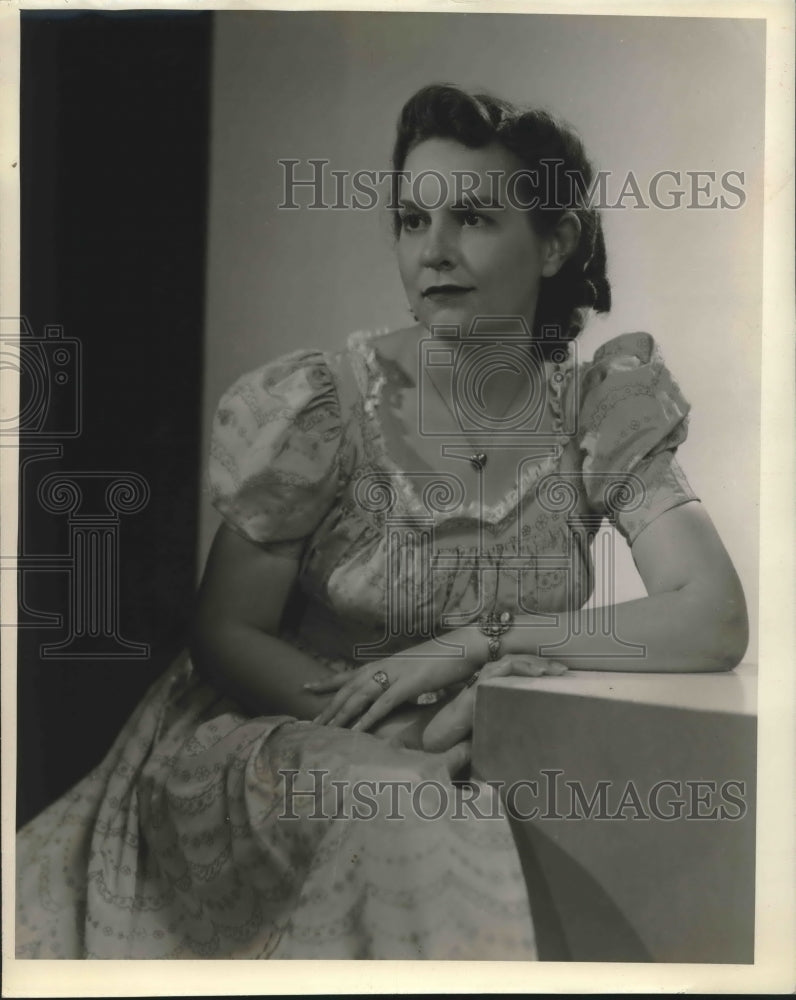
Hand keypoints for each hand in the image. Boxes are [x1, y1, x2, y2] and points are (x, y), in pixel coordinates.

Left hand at [303, 646, 472, 730]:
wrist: (467, 646)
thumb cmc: (445, 659)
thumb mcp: (416, 671)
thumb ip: (402, 683)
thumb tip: (394, 696)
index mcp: (386, 663)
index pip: (349, 673)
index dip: (327, 681)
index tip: (306, 687)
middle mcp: (385, 666)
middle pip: (349, 688)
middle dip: (329, 706)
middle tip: (309, 723)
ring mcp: (396, 673)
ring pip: (361, 695)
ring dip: (342, 714)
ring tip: (325, 730)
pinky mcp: (411, 683)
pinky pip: (384, 703)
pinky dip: (369, 717)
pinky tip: (357, 730)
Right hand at [421, 653, 567, 752]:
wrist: (435, 748)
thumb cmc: (462, 742)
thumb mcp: (495, 734)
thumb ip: (511, 731)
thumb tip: (540, 742)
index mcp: (492, 691)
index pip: (516, 671)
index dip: (536, 669)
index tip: (559, 677)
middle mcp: (485, 684)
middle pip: (516, 663)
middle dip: (541, 663)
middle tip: (564, 671)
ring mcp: (478, 686)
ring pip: (507, 662)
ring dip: (531, 662)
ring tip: (552, 670)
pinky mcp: (472, 692)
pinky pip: (494, 672)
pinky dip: (514, 668)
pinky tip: (532, 673)